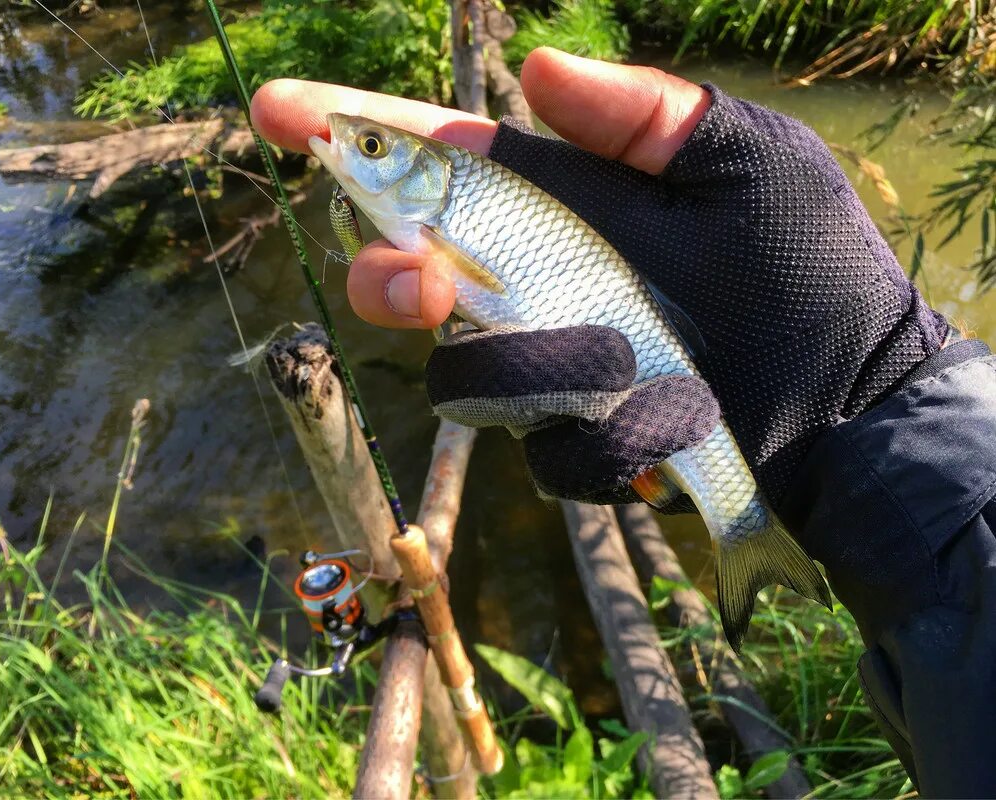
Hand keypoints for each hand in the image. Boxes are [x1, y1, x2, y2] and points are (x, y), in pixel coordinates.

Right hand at [252, 48, 945, 507]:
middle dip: (394, 277)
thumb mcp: (744, 166)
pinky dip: (607, 427)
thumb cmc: (806, 274)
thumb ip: (645, 118)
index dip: (360, 136)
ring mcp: (546, 366)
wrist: (848, 406)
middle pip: (414, 274)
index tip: (279, 114)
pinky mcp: (566, 439)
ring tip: (639, 362)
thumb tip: (536, 72)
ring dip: (543, 367)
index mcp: (565, 202)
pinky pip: (543, 441)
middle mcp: (537, 281)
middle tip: (417, 281)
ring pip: (470, 372)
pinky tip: (671, 416)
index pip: (444, 161)